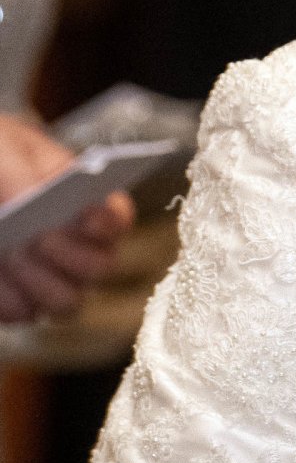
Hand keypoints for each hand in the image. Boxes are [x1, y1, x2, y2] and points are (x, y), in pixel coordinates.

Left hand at [0, 113, 134, 321]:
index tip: (87, 218)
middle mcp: (78, 247)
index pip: (117, 218)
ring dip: (40, 281)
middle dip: (72, 255)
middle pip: (99, 267)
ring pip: (67, 302)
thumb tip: (32, 198)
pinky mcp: (19, 299)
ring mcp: (50, 278)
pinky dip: (8, 296)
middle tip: (39, 237)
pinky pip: (23, 311)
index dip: (110, 223)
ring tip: (11, 255)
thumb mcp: (4, 151)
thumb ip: (22, 171)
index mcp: (85, 201)